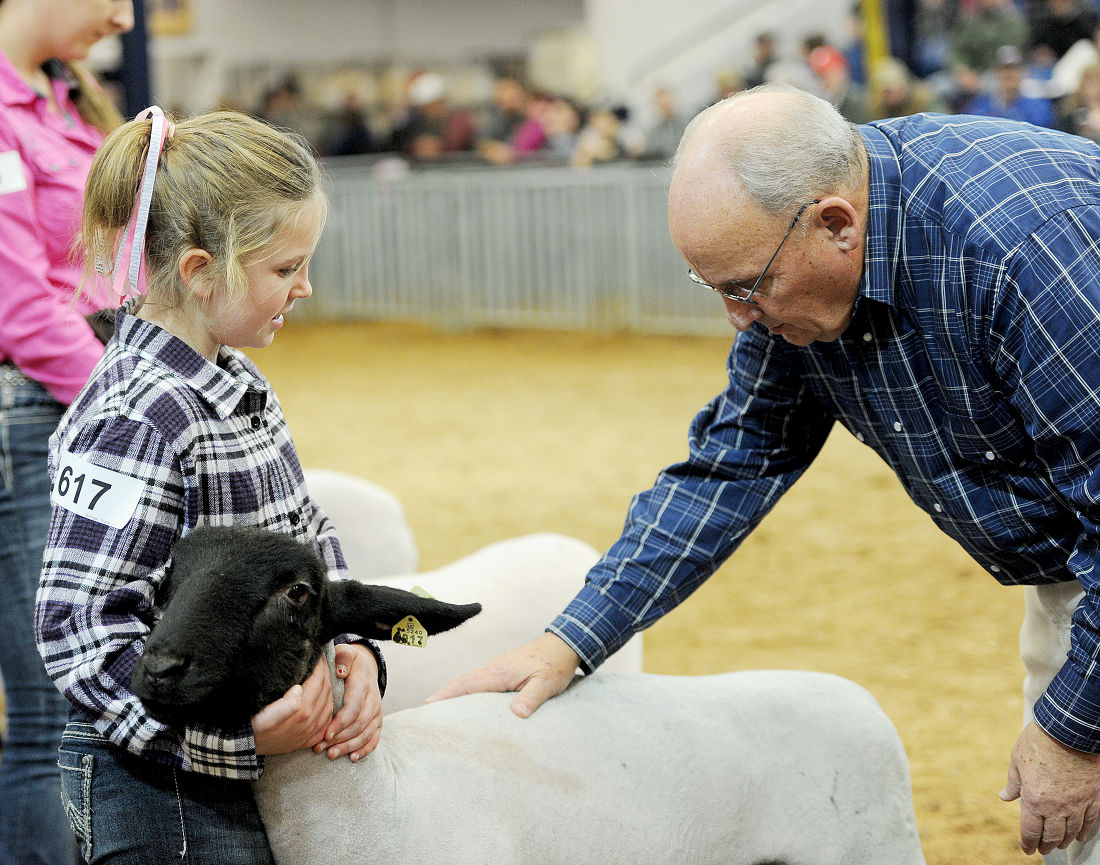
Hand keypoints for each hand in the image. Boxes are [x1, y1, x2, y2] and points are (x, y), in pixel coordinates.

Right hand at [252, 655, 333, 755]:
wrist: (244, 748)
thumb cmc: (252, 726)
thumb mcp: (264, 714)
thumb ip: (285, 704)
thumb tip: (300, 689)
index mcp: (301, 712)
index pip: (318, 682)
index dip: (319, 666)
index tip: (318, 654)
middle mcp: (309, 723)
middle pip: (325, 692)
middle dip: (325, 674)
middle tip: (321, 661)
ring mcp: (308, 733)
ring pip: (328, 706)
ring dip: (328, 689)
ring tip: (323, 676)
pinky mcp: (305, 741)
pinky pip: (325, 723)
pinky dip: (328, 710)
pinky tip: (325, 702)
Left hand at [313, 643, 382, 761]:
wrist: (365, 666)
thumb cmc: (348, 662)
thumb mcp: (344, 654)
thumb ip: (342, 659)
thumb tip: (340, 672)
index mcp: (363, 684)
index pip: (353, 708)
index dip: (340, 723)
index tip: (325, 734)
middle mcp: (373, 699)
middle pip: (359, 725)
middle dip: (340, 739)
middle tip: (320, 748)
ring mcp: (377, 711)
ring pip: (366, 734)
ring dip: (349, 746)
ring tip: (331, 755)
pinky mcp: (378, 720)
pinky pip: (375, 738)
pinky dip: (365, 749)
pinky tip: (352, 757)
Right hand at [427, 632, 579, 717]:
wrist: (564, 645)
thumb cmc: (556, 664)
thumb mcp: (547, 684)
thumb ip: (531, 698)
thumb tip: (516, 714)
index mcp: (501, 671)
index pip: (468, 683)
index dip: (448, 693)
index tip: (429, 703)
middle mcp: (495, 667)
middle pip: (464, 681)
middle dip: (445, 693)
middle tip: (426, 709)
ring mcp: (499, 666)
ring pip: (471, 679)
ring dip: (455, 691)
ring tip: (440, 707)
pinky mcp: (504, 667)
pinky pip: (480, 679)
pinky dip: (467, 687)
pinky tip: (466, 698)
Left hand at [1000, 720, 1099, 853]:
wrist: (1068, 730)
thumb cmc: (1038, 742)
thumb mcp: (1017, 760)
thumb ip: (1013, 782)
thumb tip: (1004, 796)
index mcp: (1033, 799)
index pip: (1030, 830)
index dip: (1028, 843)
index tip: (1026, 849)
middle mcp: (1056, 807)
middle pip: (1052, 835)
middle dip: (1046, 845)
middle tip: (1042, 849)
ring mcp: (1077, 804)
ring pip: (1071, 831)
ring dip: (1064, 840)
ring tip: (1059, 844)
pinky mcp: (1094, 797)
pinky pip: (1090, 821)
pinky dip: (1084, 831)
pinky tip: (1080, 836)